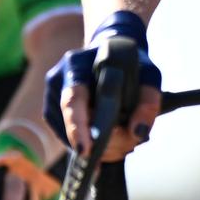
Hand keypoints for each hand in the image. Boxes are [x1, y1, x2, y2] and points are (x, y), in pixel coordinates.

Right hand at [43, 11, 162, 162]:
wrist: (112, 48)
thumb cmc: (131, 62)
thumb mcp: (149, 76)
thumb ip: (148, 103)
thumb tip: (137, 133)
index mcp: (76, 64)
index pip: (73, 99)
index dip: (78, 127)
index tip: (86, 151)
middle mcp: (57, 79)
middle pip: (71, 124)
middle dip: (101, 143)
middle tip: (128, 145)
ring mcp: (50, 95)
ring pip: (68, 136)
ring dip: (96, 147)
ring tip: (123, 142)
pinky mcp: (51, 110)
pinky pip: (67, 137)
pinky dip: (88, 144)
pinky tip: (109, 142)